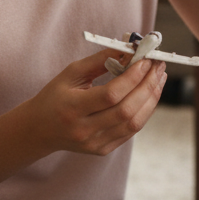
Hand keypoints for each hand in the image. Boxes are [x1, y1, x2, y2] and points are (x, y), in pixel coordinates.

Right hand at [23, 49, 166, 156]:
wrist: (39, 129)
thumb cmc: (55, 96)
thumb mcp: (71, 73)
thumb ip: (100, 60)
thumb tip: (130, 49)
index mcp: (72, 109)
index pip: (110, 95)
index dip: (132, 77)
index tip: (146, 60)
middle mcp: (83, 130)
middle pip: (126, 110)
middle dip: (147, 85)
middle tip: (158, 66)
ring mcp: (94, 143)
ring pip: (133, 123)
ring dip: (151, 98)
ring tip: (159, 78)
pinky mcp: (103, 150)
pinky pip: (131, 131)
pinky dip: (144, 111)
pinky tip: (149, 94)